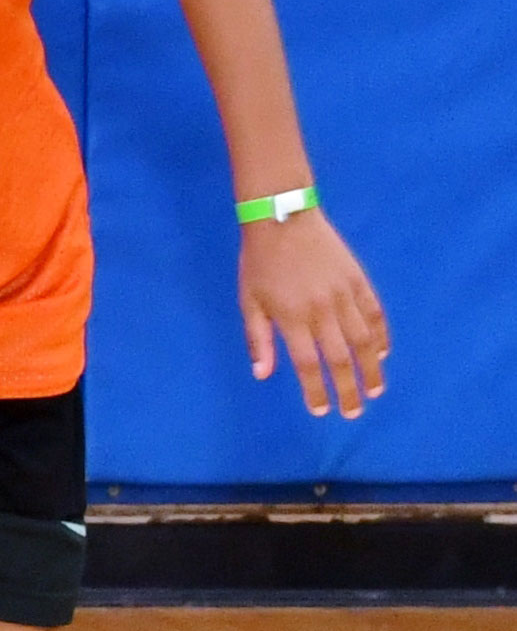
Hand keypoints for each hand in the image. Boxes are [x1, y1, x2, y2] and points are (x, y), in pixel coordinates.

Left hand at [239, 212, 388, 417]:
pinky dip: (381, 335)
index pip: (309, 364)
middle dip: (349, 389)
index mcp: (292, 317)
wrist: (283, 217)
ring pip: (365, 340)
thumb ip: (258, 338)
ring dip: (372, 369)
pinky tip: (382, 353)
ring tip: (375, 391)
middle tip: (353, 413)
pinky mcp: (358, 280)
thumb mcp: (248, 300)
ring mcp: (344, 294)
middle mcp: (321, 310)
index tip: (322, 411)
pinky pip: (375, 313)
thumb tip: (263, 375)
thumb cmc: (259, 262)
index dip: (317, 391)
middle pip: (341, 358)